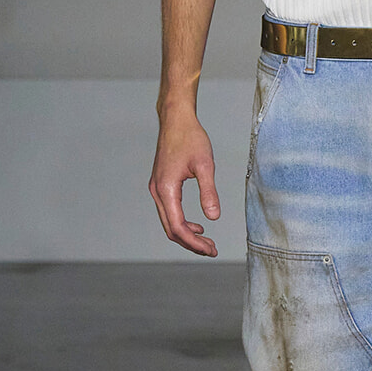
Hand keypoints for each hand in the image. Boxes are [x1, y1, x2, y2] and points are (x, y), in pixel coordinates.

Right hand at [149, 108, 221, 255]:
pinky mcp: (161, 185)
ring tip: (207, 242)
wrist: (176, 120)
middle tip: (212, 250)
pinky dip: (182, 223)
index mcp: (166, 189)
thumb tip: (214, 217)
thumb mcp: (205, 165)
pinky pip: (169, 212)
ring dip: (186, 235)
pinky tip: (198, 226)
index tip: (211, 249)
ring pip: (169, 222)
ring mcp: (157, 189)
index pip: (178, 227)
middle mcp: (157, 192)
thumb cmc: (190, 138)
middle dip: (191, 244)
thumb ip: (209, 192)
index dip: (194, 243)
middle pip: (171, 229)